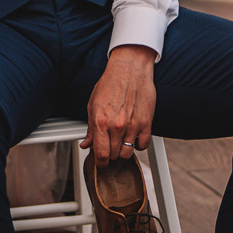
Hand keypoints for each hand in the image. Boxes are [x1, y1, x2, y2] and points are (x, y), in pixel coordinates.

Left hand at [83, 45, 156, 164]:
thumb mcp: (93, 104)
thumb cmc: (110, 83)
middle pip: (114, 155)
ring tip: (121, 142)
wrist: (129, 69)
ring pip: (128, 153)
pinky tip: (134, 138)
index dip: (100, 163)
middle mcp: (117, 126)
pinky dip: (138, 145)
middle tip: (109, 147)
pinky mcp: (146, 122)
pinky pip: (143, 145)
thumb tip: (86, 144)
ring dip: (123, 151)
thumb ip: (90, 128)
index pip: (100, 154)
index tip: (100, 162)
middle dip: (110, 155)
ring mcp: (133, 125)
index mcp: (101, 122)